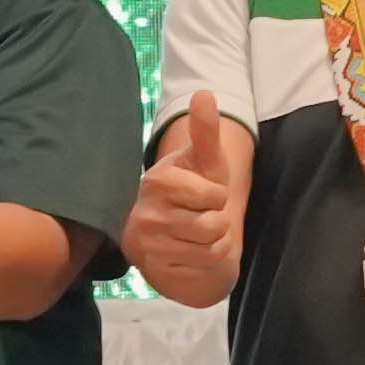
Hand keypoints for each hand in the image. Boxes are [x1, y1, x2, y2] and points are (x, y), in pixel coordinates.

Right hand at [122, 86, 246, 306]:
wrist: (172, 238)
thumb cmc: (194, 195)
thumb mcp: (205, 164)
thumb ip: (205, 131)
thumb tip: (205, 93)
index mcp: (157, 181)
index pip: (213, 195)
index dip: (218, 197)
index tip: (204, 196)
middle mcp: (145, 213)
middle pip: (213, 223)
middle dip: (217, 222)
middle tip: (199, 217)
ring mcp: (147, 244)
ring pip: (209, 246)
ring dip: (213, 243)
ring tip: (196, 236)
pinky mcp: (153, 270)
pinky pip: (203, 266)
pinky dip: (206, 261)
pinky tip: (191, 254)